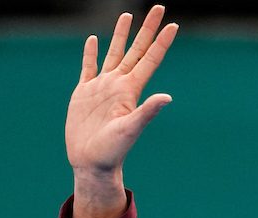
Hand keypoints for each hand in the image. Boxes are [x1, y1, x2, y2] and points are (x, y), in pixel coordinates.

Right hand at [66, 5, 177, 217]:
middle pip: (136, 50)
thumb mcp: (130, 130)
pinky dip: (90, 53)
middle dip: (146, 29)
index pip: (150, 59)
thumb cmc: (112, 151)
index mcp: (131, 90)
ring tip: (128, 15)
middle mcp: (118, 85)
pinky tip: (93, 40)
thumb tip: (167, 97)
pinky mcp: (84, 93)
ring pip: (114, 53)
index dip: (161, 42)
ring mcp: (102, 87)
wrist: (91, 162)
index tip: (173, 24)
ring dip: (121, 35)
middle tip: (158, 7)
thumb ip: (147, 112)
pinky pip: (88, 68)